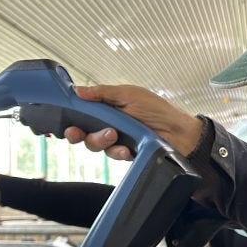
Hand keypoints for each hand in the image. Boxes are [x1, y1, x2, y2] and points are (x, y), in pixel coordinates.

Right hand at [66, 85, 203, 159]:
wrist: (180, 132)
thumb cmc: (158, 110)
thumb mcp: (129, 94)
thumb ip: (102, 93)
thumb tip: (78, 91)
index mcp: (108, 107)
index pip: (83, 113)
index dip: (72, 118)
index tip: (65, 121)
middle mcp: (110, 124)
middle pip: (84, 132)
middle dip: (78, 134)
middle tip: (77, 132)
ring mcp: (117, 139)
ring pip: (96, 145)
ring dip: (100, 140)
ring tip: (114, 134)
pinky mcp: (126, 153)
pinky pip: (113, 155)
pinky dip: (118, 151)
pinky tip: (126, 149)